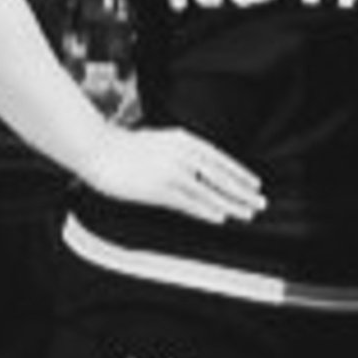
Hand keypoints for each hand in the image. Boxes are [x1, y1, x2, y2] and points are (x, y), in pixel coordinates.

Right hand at [80, 126, 264, 226]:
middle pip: (221, 175)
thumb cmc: (123, 146)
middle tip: (260, 202)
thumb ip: (182, 150)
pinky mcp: (159, 188)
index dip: (240, 173)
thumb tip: (200, 165)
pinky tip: (219, 217)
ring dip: (230, 204)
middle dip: (243, 191)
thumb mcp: (160, 140)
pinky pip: (189, 202)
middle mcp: (183, 154)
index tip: (255, 184)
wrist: (97, 147)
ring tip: (246, 214)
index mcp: (184, 140)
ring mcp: (172, 170)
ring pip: (209, 191)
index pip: (220, 159)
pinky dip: (206, 210)